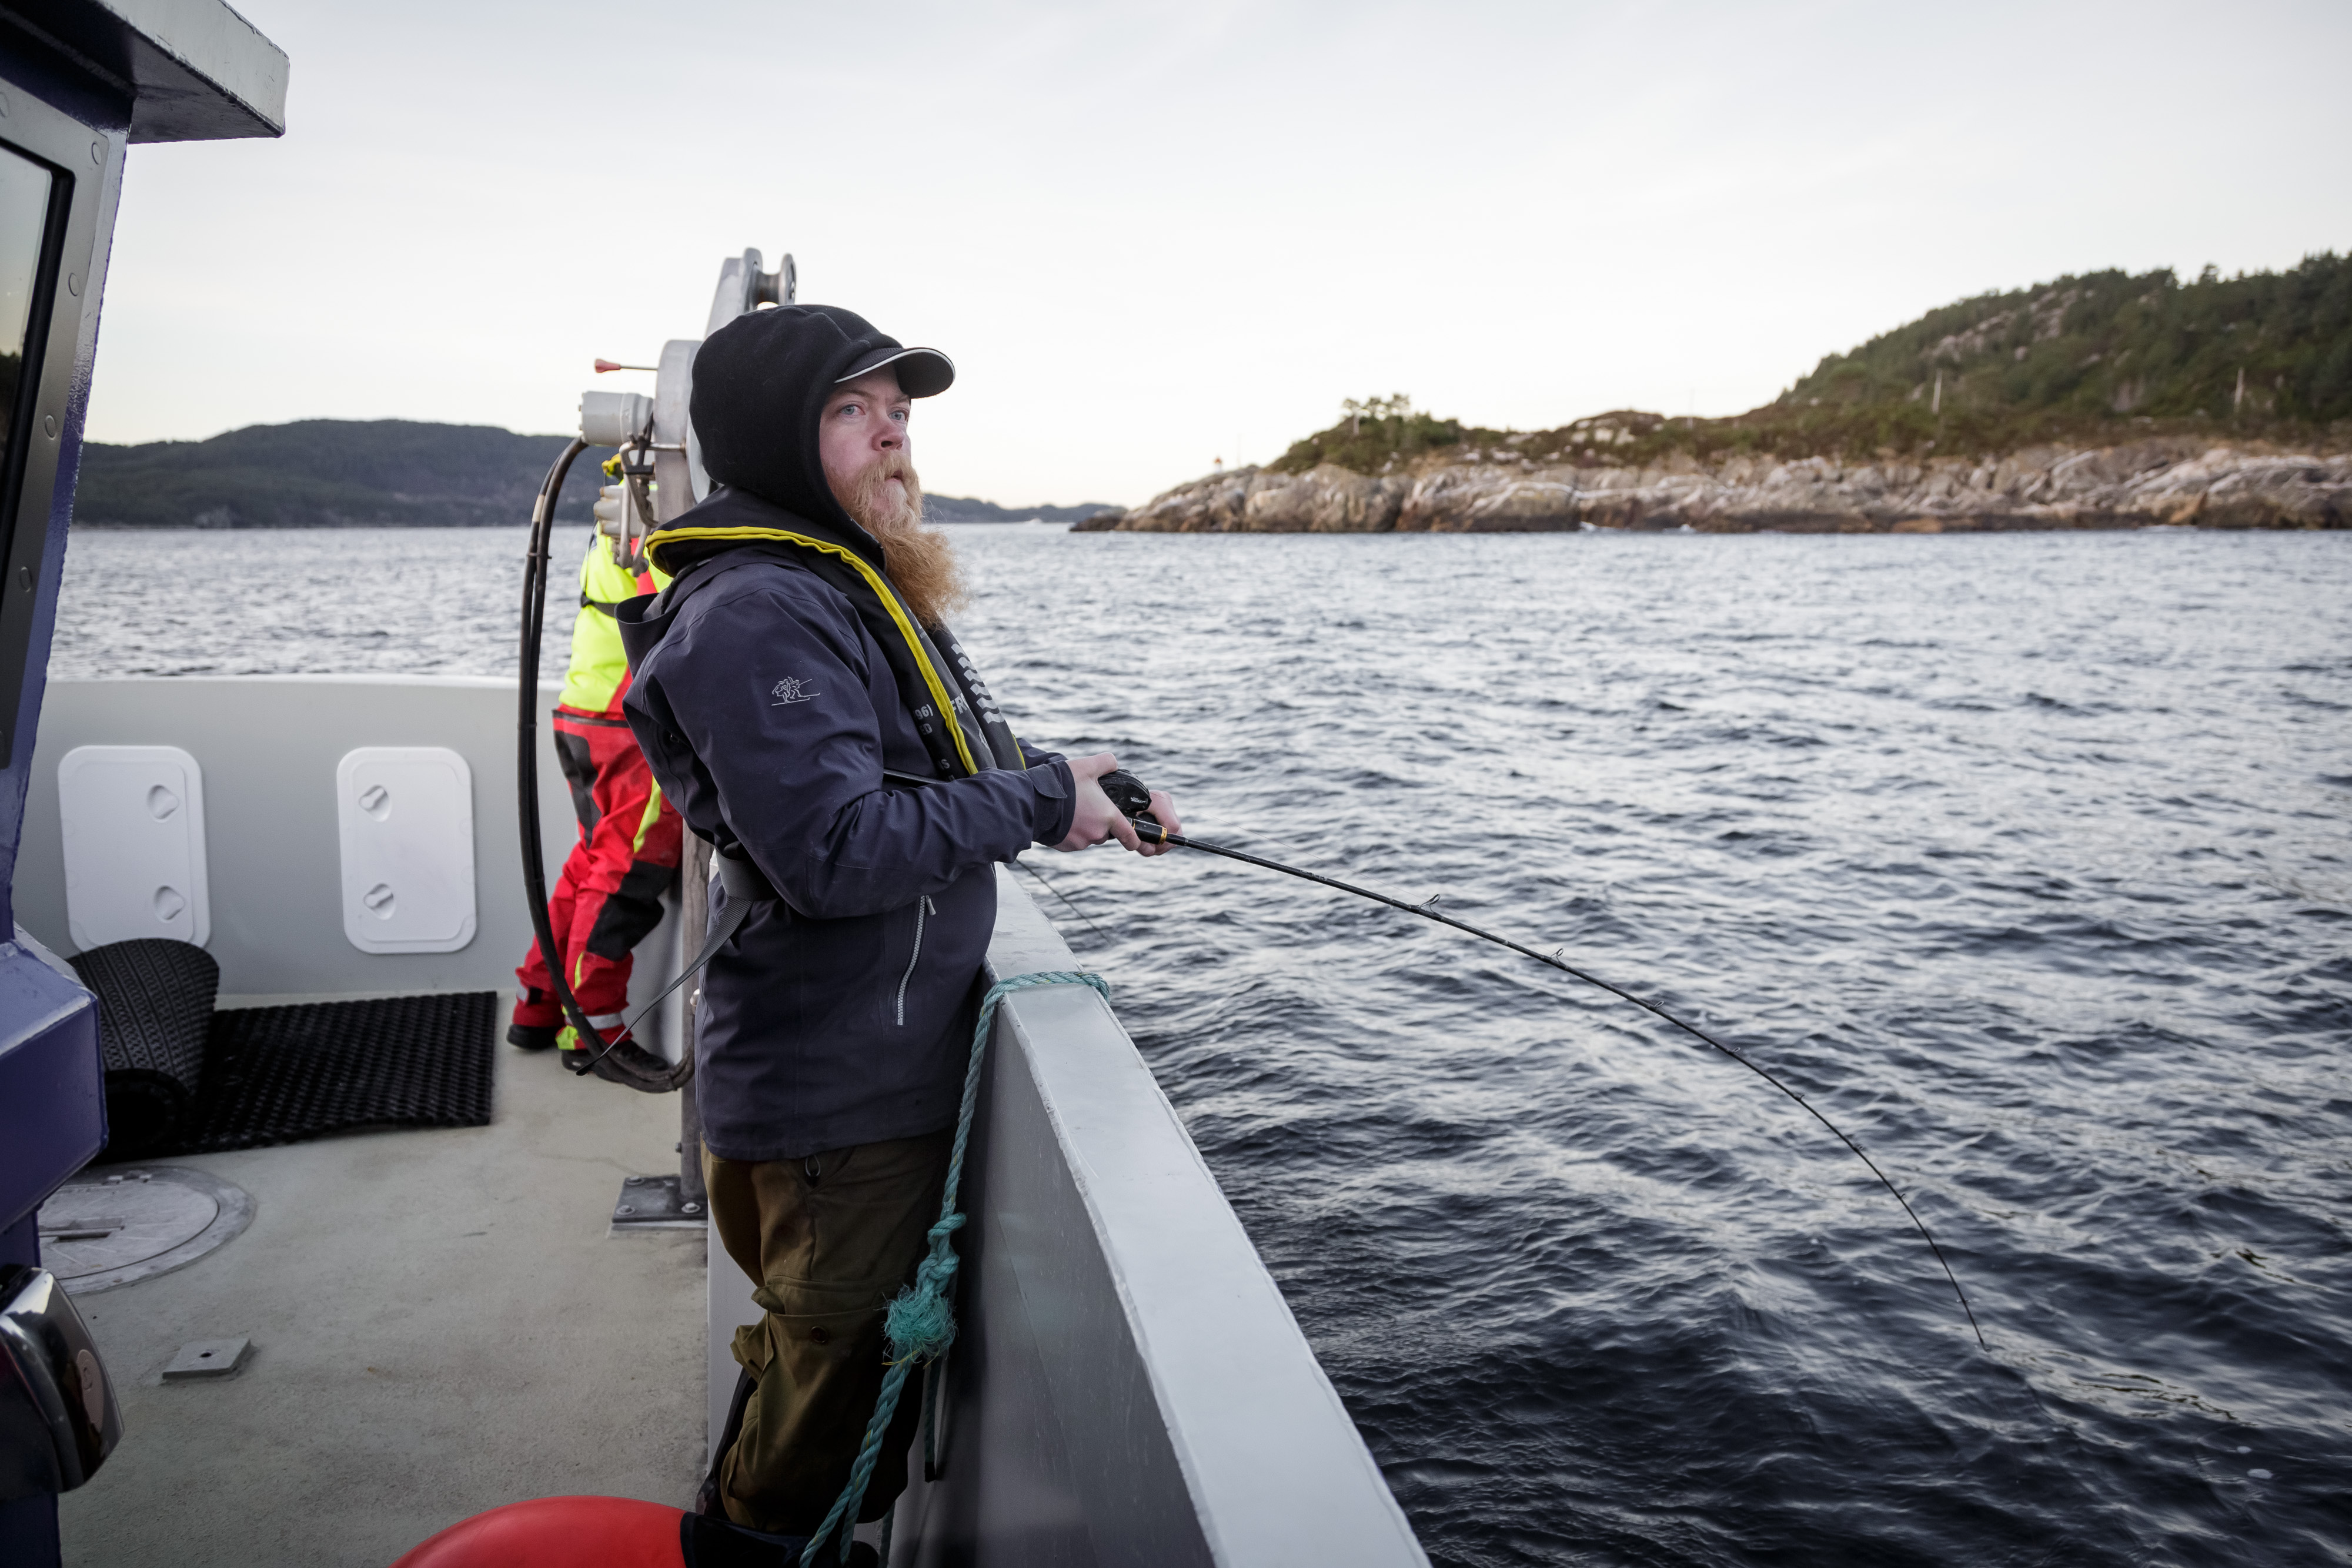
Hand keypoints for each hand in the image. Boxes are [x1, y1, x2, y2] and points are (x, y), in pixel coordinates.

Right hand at [1057, 753, 1182, 855]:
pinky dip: (1071, 831)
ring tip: (1070, 809)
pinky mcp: (1066, 846)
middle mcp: (1097, 833)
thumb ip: (1106, 763)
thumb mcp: (1087, 766)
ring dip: (1084, 826)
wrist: (1032, 801)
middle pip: (1105, 831)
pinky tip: (1061, 818)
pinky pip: (1073, 840)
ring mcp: (1080, 842)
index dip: (1135, 838)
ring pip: (1089, 835)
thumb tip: (1113, 764)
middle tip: (1086, 804)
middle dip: (1099, 821)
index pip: (1129, 835)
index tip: (1136, 840)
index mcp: (1108, 816)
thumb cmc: (1061, 784)